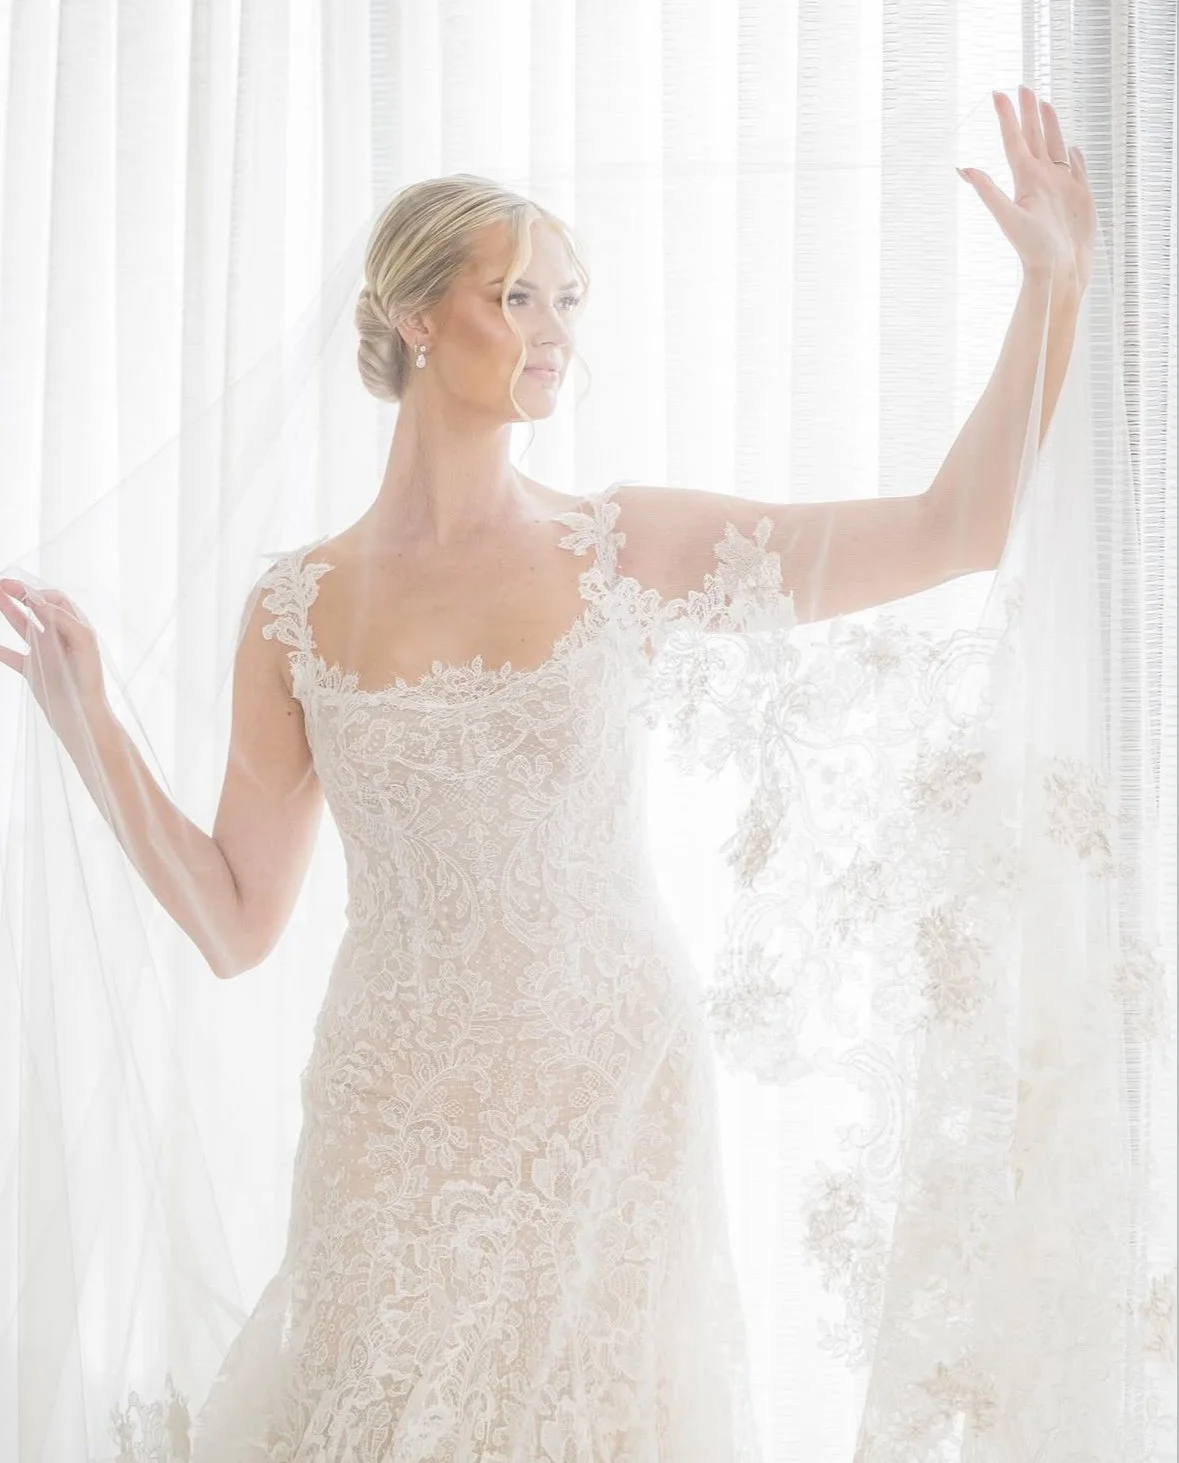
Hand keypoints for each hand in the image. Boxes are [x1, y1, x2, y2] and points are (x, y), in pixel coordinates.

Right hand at [0, 577, 109, 743]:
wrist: (82, 716)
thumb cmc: (88, 680)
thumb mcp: (83, 643)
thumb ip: (63, 619)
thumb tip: (39, 602)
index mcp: (76, 628)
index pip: (56, 600)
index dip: (37, 591)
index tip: (19, 590)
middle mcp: (60, 636)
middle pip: (36, 608)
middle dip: (19, 594)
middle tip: (0, 586)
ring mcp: (45, 652)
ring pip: (22, 625)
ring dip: (8, 610)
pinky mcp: (34, 670)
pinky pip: (12, 655)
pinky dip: (0, 649)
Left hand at [959, 84, 1095, 297]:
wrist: (1061, 270)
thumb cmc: (1033, 248)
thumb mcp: (1008, 217)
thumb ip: (988, 191)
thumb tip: (963, 169)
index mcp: (1025, 179)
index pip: (1014, 141)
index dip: (1006, 117)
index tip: (998, 93)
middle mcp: (1041, 178)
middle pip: (1034, 137)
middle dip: (1028, 112)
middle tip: (1023, 86)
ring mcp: (1061, 186)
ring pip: (1054, 147)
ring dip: (1050, 126)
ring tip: (1044, 105)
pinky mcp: (1079, 196)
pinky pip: (1076, 169)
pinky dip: (1074, 156)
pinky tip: (1073, 148)